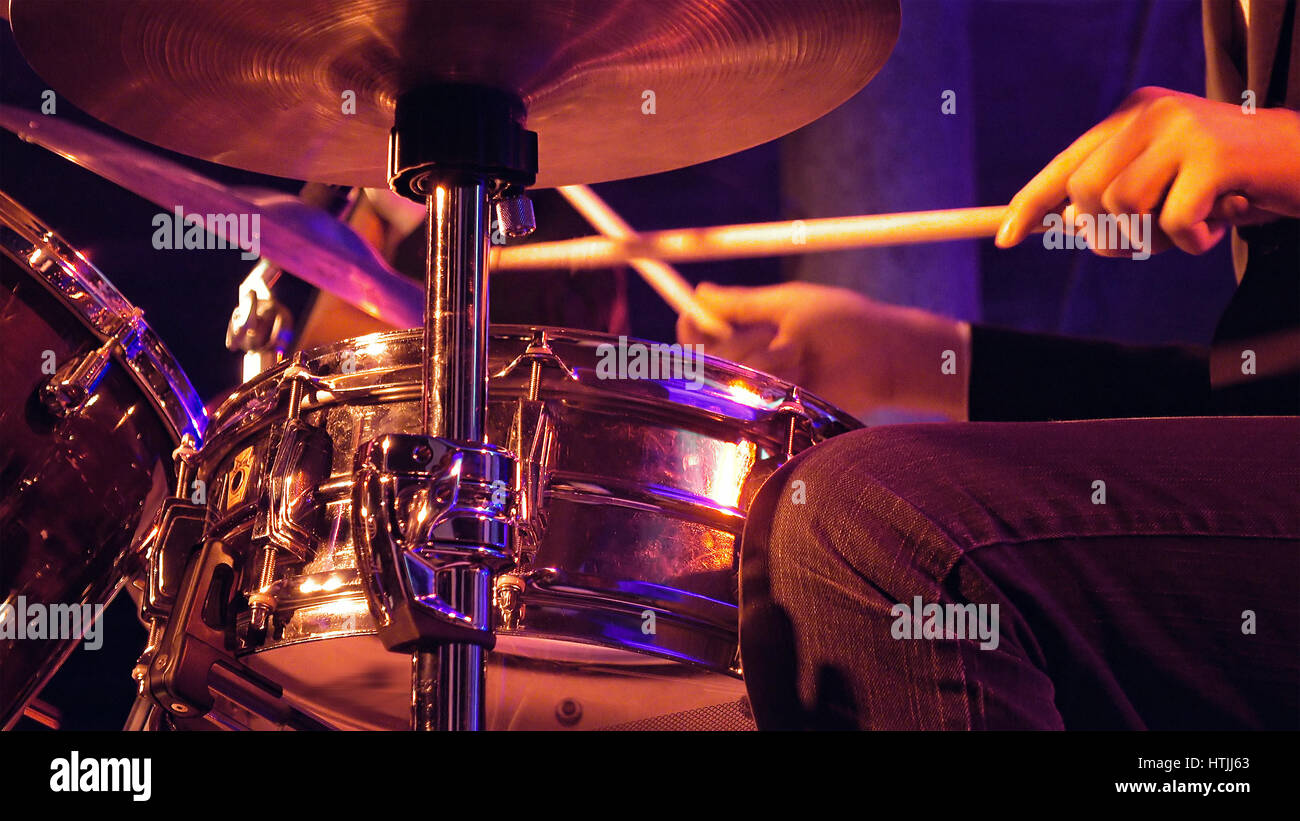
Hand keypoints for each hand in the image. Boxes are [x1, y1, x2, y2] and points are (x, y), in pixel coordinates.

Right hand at [677, 281, 969, 418]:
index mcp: (748, 328)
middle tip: (772, 333)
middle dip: (740, 341)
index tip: (697, 316)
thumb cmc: (841, 321)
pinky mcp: (778, 410)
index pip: (698, 333)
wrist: (883, 356)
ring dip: (767, 360)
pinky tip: (806, 376)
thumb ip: (741, 303)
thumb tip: (701, 292)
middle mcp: (750, 358)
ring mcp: (763, 386)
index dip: (692, 325)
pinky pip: (755, 398)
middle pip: (706, 357)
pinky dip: (779, 381)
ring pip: (732, 376)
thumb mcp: (787, 304)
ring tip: (802, 355)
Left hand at [996, 86, 1299, 256]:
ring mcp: (1183, 130)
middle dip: (1107, 232)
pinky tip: (1223, 222)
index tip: (1006, 239)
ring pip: (1122, 208)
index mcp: (1133, 115)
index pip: (1066, 164)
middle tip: (1152, 238)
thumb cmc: (1231, 185)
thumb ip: (1117, 204)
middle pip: (1084, 192)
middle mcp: (1152, 112)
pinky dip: (1194, 241)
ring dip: (1155, 238)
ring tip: (1198, 223)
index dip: (1032, 203)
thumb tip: (1071, 231)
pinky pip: (1172, 223)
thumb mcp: (1167, 189)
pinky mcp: (1215, 156)